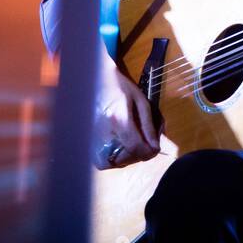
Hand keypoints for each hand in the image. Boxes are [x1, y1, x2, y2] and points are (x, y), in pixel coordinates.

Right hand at [92, 45, 159, 169]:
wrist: (97, 79)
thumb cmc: (121, 87)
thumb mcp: (141, 102)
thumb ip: (149, 126)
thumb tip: (155, 147)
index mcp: (118, 118)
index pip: (134, 146)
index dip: (148, 152)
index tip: (155, 147)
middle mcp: (103, 131)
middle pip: (123, 158)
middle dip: (138, 155)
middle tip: (144, 145)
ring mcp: (92, 136)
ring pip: (111, 162)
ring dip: (125, 159)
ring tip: (132, 146)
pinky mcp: (88, 140)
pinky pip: (101, 159)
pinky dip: (112, 158)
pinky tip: (120, 147)